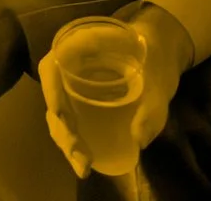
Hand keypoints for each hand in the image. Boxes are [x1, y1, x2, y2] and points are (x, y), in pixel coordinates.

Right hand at [41, 4, 189, 178]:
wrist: (158, 51)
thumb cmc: (154, 58)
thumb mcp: (159, 79)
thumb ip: (152, 108)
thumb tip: (138, 141)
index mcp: (82, 45)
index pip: (53, 64)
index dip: (51, 90)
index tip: (61, 116)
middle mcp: (69, 62)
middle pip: (52, 94)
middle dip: (62, 128)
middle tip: (81, 156)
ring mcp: (72, 81)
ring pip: (57, 110)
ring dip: (65, 139)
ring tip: (83, 165)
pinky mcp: (79, 98)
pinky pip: (67, 118)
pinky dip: (71, 139)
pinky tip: (85, 159)